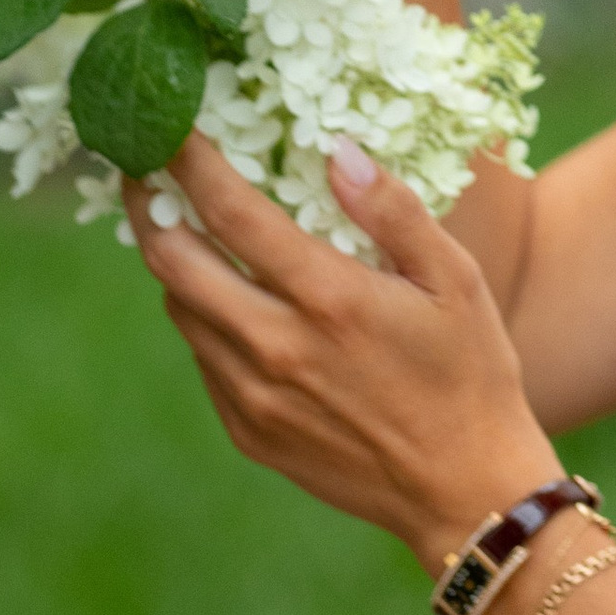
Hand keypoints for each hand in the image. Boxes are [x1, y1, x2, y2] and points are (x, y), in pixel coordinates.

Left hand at [124, 131, 560, 568]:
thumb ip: (391, 211)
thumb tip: (336, 150)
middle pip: (173, 261)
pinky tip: (236, 303)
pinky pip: (204, 358)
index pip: (230, 212)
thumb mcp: (455, 280)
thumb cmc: (471, 373)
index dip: (187, 160)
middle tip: (144, 169)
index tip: (164, 125)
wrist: (463, 489)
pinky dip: (206, 318)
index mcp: (328, 299)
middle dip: (148, 205)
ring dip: (175, 263)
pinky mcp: (247, 431)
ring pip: (181, 309)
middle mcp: (276, 347)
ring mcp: (254, 395)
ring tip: (187, 229)